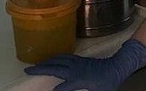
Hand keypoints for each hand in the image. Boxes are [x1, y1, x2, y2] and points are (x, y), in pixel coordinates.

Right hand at [24, 39, 145, 90]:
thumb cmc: (108, 82)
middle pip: (55, 68)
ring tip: (37, 64)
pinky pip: (65, 56)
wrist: (117, 67)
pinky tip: (53, 59)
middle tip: (28, 70)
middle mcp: (75, 69)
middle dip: (40, 69)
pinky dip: (56, 57)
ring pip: (58, 60)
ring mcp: (78, 63)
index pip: (62, 88)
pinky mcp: (80, 59)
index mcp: (78, 79)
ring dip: (47, 61)